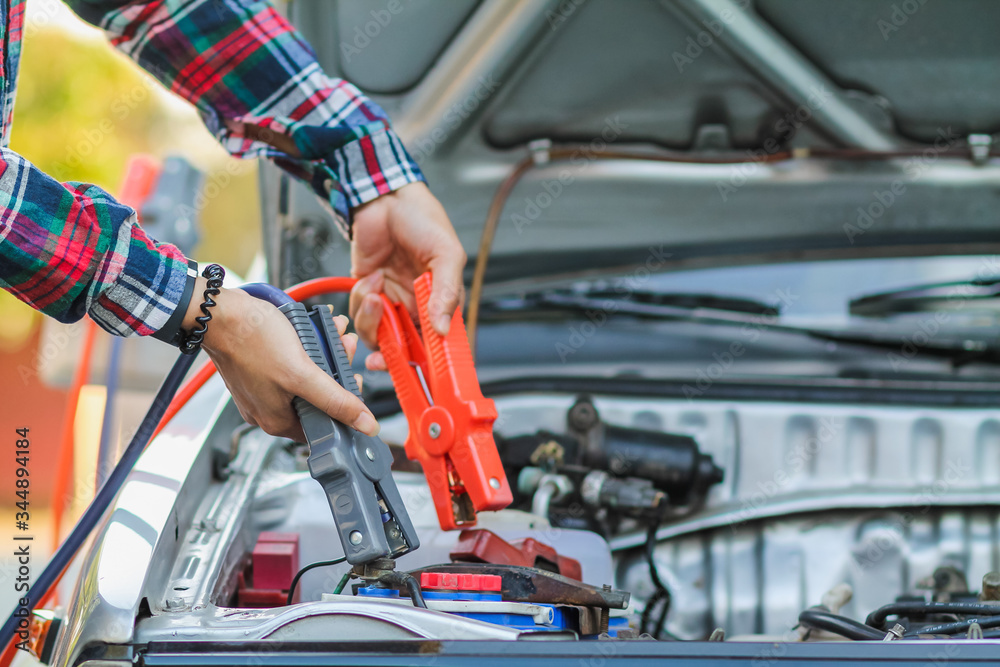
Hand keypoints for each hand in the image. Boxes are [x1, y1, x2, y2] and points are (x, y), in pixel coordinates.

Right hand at [183, 281, 378, 440]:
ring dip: (325, 353)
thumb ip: (335, 401)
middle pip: (317, 397)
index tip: (354, 382)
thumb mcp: (302, 373)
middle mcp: (268, 409)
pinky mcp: (259, 366)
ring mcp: (262, 387)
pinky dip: (307, 346)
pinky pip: (291, 361)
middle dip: (336, 369)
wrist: (219, 311)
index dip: (344, 406)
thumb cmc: (251, 339)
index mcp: (277, 421)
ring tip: (333, 332)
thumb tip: (365, 425)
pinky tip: (316, 329)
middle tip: (344, 349)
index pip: (324, 426)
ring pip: (306, 375)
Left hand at [349, 182, 465, 370]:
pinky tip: (370, 277)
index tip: (417, 372)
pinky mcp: (367, 290)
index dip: (428, 362)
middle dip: (390, 353)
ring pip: (377, 332)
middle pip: (404, 346)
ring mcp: (390, 299)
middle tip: (382, 358)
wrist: (386, 197)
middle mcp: (415, 305)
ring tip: (374, 294)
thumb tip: (443, 328)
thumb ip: (446, 292)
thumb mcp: (446, 253)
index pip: (438, 343)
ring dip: (371, 320)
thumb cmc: (423, 220)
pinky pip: (359, 312)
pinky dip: (360, 300)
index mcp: (441, 301)